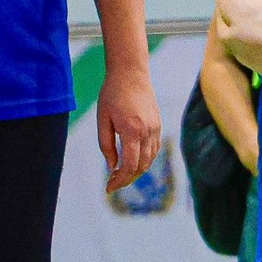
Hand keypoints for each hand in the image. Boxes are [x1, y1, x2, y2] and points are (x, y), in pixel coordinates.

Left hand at [98, 63, 162, 194]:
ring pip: (150, 159)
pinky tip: (133, 161)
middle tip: (112, 184)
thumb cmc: (112, 94)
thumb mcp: (102, 120)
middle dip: (127, 179)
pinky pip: (154, 149)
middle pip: (142, 166)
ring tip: (120, 174)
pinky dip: (145, 160)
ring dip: (136, 171)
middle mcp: (147, 132)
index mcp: (131, 131)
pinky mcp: (158, 125)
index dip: (119, 180)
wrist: (130, 73)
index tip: (109, 188)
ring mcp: (155, 128)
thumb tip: (111, 166)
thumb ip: (106, 145)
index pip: (129, 165)